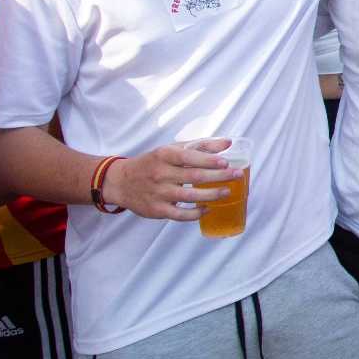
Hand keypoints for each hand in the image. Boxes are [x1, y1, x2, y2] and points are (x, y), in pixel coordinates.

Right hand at [100, 140, 237, 220]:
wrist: (120, 182)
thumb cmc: (152, 163)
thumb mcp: (171, 149)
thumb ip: (200, 145)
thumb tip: (228, 143)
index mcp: (164, 155)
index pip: (190, 157)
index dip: (209, 160)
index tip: (226, 162)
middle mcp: (161, 173)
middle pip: (194, 176)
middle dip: (219, 176)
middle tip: (237, 175)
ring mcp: (158, 193)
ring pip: (190, 195)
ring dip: (211, 194)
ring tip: (227, 191)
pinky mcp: (157, 210)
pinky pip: (180, 214)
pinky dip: (195, 213)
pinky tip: (207, 208)